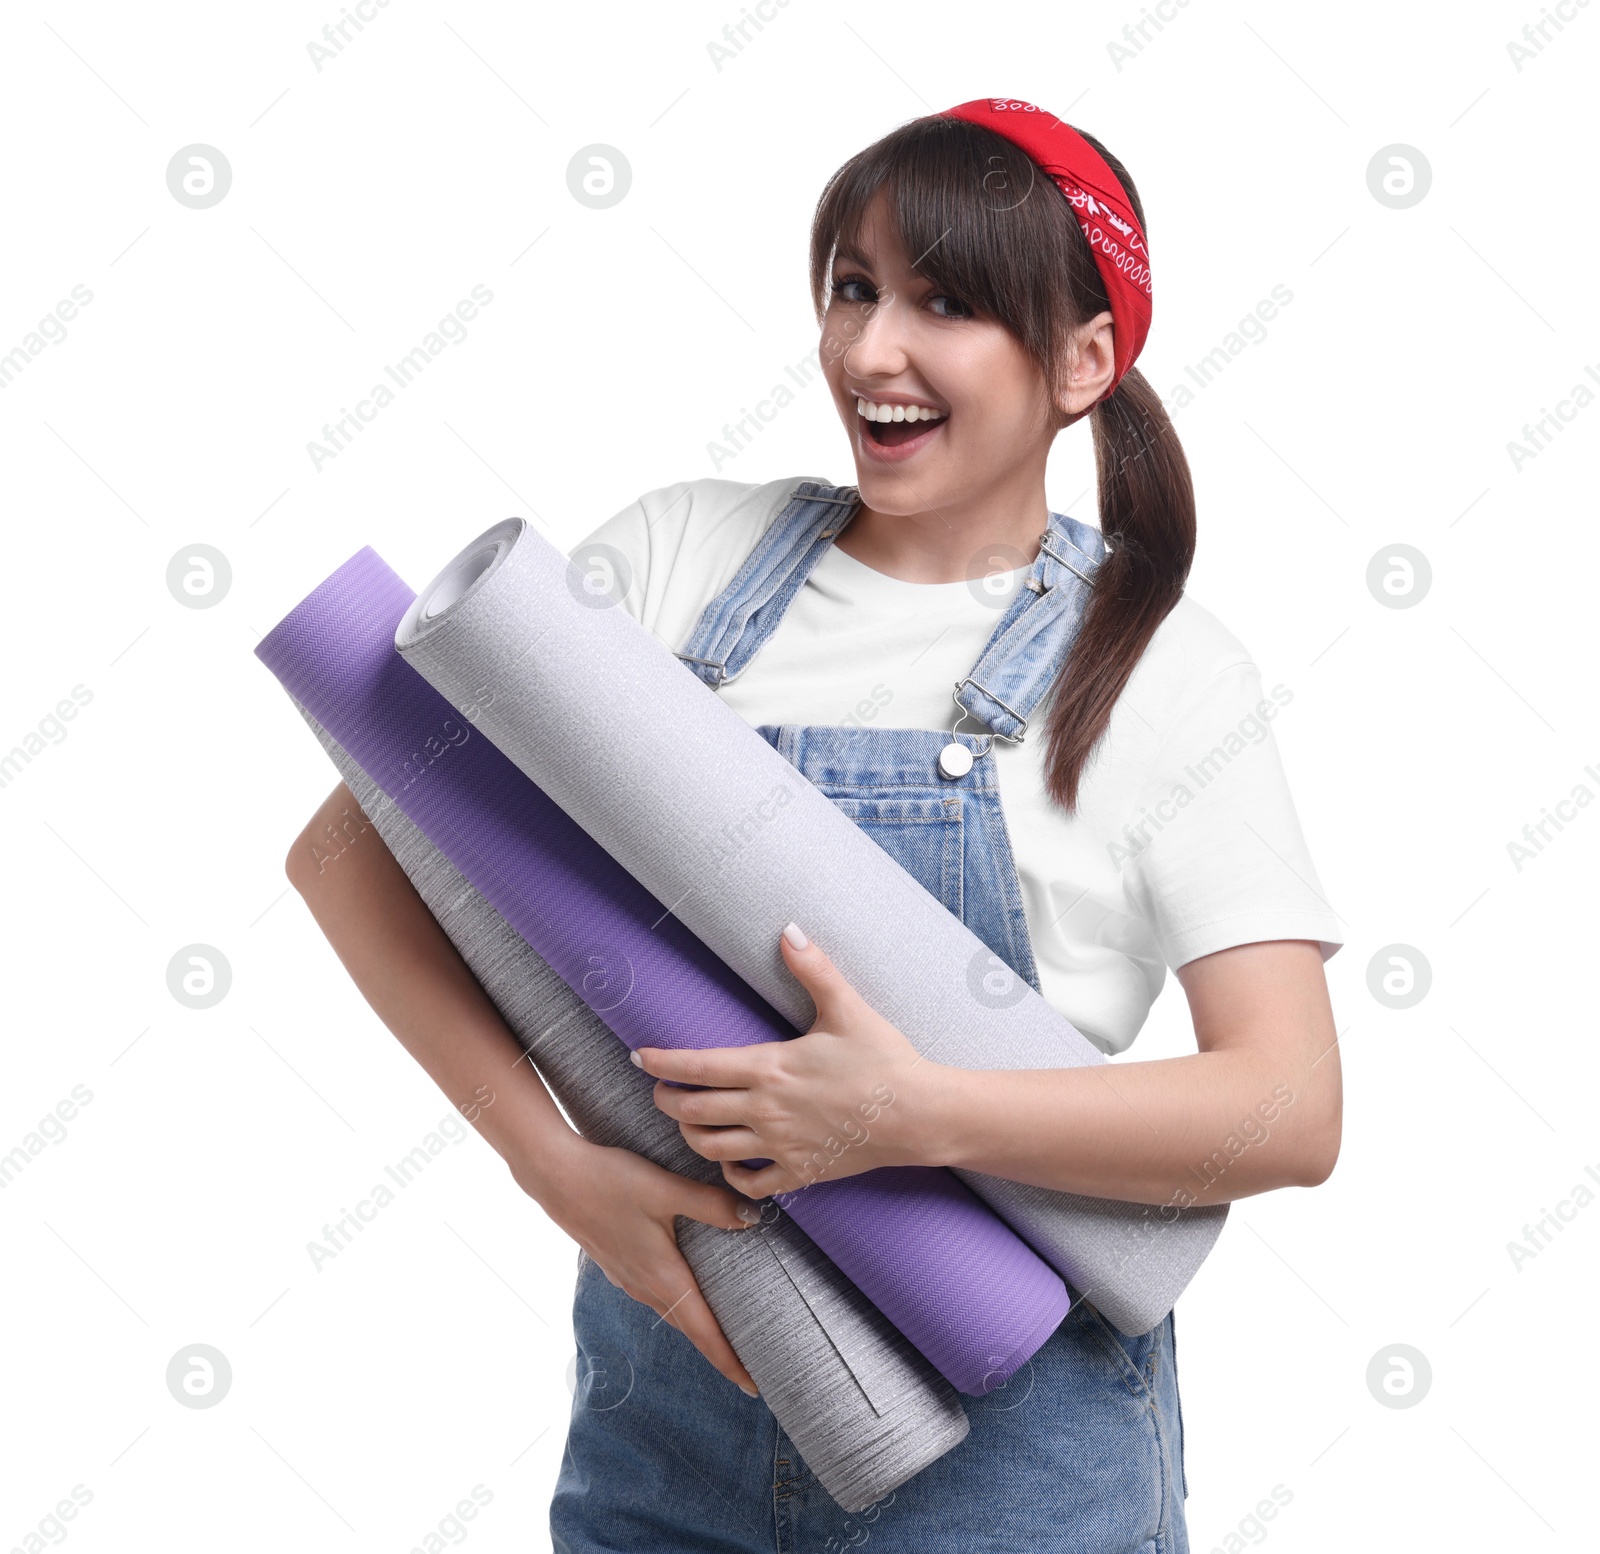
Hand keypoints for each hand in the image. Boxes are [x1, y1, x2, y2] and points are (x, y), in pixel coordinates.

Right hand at [506, 1128, 763, 1396]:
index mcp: (662, 1277)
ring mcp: (627, 1277)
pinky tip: (684, 1286)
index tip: (755, 1387)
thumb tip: (751, 1218)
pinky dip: (678, 1303)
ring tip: (724, 1329)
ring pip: (671, 1310)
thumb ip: (710, 1205)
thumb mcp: (665, 1188)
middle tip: (752, 1363)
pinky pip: (655, 1294)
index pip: (704, 1333)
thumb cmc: (609, 1181)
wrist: (553, 1175)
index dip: (731, 1362)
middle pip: (690, 1328)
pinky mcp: (616, 1262)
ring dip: (698, 1326)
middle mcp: (644, 1286)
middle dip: (720, 1349)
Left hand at [636, 921, 943, 1198]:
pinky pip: (749, 1183)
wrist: (918, 1114)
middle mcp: (766, 1110)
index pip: (699, 1066)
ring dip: (692, 1134)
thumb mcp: (847, 1008)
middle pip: (693, 1111)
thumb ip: (814, 969)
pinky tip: (731, 1159)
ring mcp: (781, 1145)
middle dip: (667, 1100)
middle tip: (660, 1090)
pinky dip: (731, 1173)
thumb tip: (789, 929)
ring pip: (711, 1149)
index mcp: (770, 1068)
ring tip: (689, 1120)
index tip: (640, 1056)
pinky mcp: (800, 1172)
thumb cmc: (883, 1059)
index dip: (663, 1062)